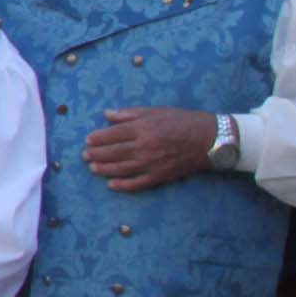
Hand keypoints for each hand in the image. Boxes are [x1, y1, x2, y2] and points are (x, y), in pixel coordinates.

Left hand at [85, 107, 220, 191]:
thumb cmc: (184, 121)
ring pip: (122, 168)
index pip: (114, 134)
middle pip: (114, 152)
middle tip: (84, 156)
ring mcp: (152, 163)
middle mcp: (145, 146)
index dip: (99, 138)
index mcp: (144, 128)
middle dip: (97, 154)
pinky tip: (111, 185)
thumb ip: (131, 114)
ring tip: (92, 168)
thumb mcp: (157, 111)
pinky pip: (138, 183)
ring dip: (104, 169)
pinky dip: (124, 185)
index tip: (88, 140)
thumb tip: (108, 114)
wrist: (211, 140)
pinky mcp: (161, 176)